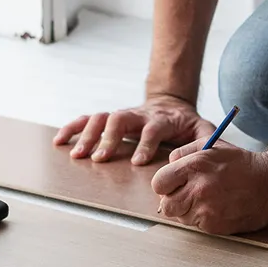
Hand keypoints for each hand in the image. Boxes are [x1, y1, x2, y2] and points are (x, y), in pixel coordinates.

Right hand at [54, 94, 212, 164]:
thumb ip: (207, 140)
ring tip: (77, 155)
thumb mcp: (202, 129)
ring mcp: (123, 115)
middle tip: (99, 159)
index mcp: (162, 119)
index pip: (153, 128)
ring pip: (101, 118)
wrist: (171, 104)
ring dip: (87, 135)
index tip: (137, 162)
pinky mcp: (110, 118)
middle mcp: (139, 115)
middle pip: (120, 120)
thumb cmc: (185, 123)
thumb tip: (207, 155)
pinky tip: (60, 140)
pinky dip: (72, 128)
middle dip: (108, 139)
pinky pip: (87, 119)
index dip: (145, 143)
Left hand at [150, 138, 267, 234]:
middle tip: (186, 194)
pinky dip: (203, 219)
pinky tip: (217, 207)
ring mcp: (206, 210)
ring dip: (188, 210)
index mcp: (195, 166)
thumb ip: (184, 152)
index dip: (164, 184)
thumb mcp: (212, 145)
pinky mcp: (215, 226)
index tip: (172, 184)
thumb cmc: (242, 163)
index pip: (158, 183)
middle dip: (173, 200)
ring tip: (206, 199)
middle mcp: (198, 189)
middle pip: (165, 205)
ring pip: (180, 217)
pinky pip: (197, 226)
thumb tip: (168, 166)